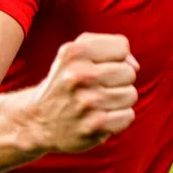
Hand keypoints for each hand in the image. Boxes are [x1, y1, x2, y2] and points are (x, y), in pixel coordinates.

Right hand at [30, 33, 139, 152]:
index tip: (99, 66)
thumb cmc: (67, 80)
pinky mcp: (95, 125)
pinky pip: (128, 116)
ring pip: (131, 94)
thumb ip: (111, 47)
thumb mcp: (76, 53)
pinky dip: (118, 118)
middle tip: (98, 87)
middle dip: (118, 80)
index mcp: (74, 52)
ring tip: (98, 103)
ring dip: (119, 100)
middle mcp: (79, 75)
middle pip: (129, 72)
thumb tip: (135, 66)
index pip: (122, 46)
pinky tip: (100, 117)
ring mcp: (87, 102)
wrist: (37, 120)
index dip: (115, 57)